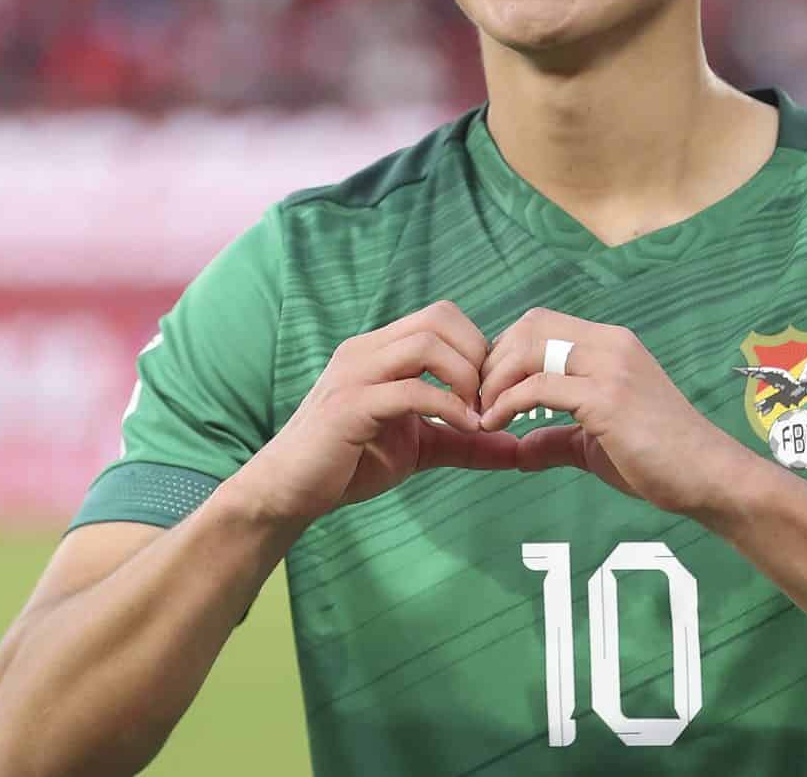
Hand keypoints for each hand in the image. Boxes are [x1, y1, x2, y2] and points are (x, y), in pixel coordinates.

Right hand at [237, 300, 520, 526]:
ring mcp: (355, 374)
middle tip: (490, 399)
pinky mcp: (349, 406)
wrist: (289, 490)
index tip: (494, 390)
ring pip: (426, 344)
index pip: (442, 316)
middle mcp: (367, 350)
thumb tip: (517, 449)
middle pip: (440, 317)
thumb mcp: (420, 447)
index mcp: (381, 349)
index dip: (478, 346)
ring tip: (479, 414)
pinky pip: (410, 391)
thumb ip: (464, 442)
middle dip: (478, 354)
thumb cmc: (350, 462)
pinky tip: (465, 429)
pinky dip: (448, 408)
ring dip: (465, 376)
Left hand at [476, 308, 753, 517]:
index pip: (541, 323)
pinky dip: (508, 403)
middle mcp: (610, 344)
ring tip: (484, 414)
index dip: (505, 351)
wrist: (708, 477)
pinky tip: (498, 427)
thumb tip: (519, 449)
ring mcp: (610, 367)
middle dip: (494, 361)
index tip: (489, 390)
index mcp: (610, 344)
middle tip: (479, 401)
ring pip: (530, 347)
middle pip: (530, 325)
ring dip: (495, 380)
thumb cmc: (659, 460)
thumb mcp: (597, 444)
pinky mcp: (607, 398)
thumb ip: (557, 438)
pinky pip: (540, 387)